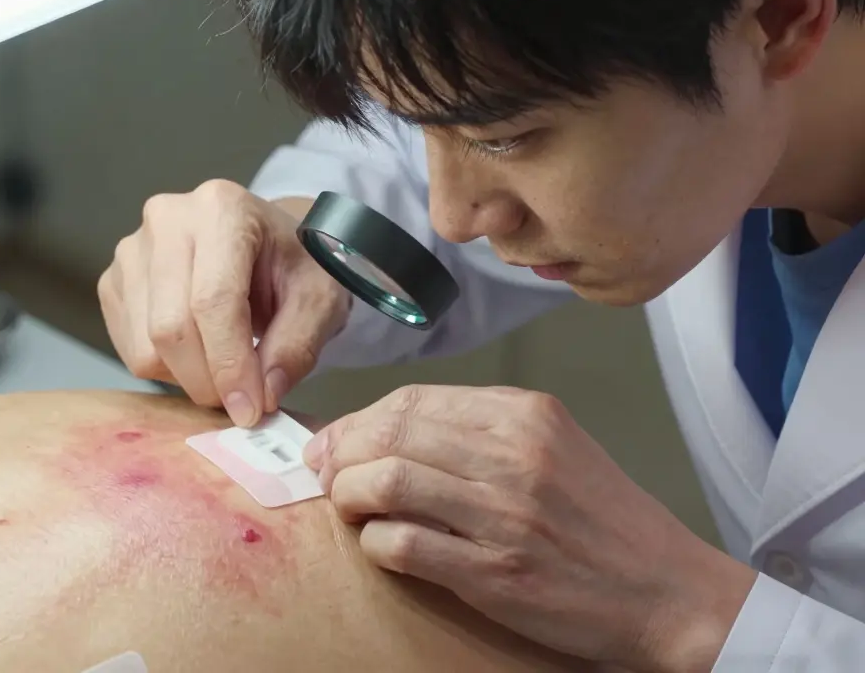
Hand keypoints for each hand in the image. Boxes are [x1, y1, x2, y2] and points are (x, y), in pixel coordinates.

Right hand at [98, 179, 350, 426]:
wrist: (265, 243)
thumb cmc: (292, 264)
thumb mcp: (320, 298)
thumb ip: (298, 345)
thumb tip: (263, 395)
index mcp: (222, 209)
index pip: (213, 300)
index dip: (230, 364)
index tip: (250, 409)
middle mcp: (167, 219)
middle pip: (170, 327)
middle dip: (207, 380)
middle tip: (242, 400)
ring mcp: (132, 249)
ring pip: (145, 346)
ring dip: (187, 376)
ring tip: (224, 364)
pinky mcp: (113, 280)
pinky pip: (129, 349)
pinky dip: (165, 367)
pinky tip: (197, 350)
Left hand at [306, 385, 757, 672]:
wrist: (667, 591)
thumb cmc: (603, 520)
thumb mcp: (553, 446)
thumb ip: (477, 432)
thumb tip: (384, 431)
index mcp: (525, 414)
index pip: (412, 400)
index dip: (359, 420)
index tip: (335, 440)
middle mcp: (514, 454)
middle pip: (391, 433)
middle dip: (340, 452)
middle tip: (325, 472)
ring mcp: (504, 514)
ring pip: (387, 481)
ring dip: (349, 495)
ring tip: (350, 507)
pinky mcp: (494, 573)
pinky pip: (404, 544)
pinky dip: (376, 543)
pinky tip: (382, 545)